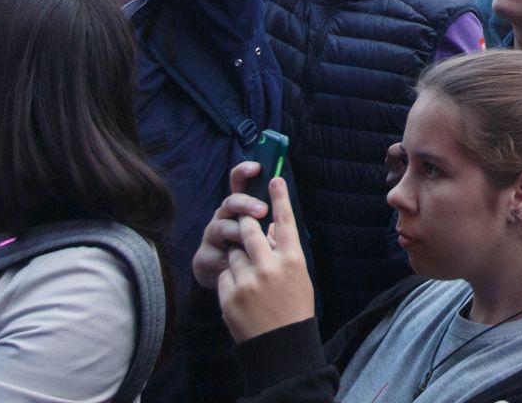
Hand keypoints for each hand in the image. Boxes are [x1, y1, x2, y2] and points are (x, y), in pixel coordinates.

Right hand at [192, 162, 269, 290]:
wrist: (232, 287)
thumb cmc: (252, 254)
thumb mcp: (265, 238)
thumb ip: (271, 226)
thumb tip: (280, 219)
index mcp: (240, 208)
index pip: (238, 183)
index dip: (244, 172)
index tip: (257, 167)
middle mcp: (224, 217)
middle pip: (231, 202)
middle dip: (246, 203)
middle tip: (262, 210)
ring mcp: (211, 235)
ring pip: (222, 227)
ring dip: (237, 231)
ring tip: (250, 241)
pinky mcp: (203, 256)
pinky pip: (215, 253)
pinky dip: (227, 258)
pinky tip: (237, 264)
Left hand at [217, 177, 315, 343]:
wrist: (279, 343)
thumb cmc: (293, 306)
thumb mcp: (297, 276)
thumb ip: (283, 251)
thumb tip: (268, 230)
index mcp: (292, 259)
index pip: (284, 221)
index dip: (280, 198)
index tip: (275, 179)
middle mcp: (270, 266)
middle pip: (249, 230)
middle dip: (244, 226)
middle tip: (245, 229)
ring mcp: (248, 280)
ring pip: (234, 253)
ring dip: (238, 259)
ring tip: (250, 280)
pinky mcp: (229, 295)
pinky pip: (224, 274)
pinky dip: (230, 280)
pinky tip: (242, 296)